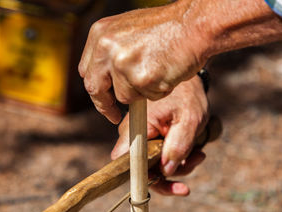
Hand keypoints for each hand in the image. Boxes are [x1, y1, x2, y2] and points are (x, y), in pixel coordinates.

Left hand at [78, 1, 207, 123]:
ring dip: (142, 93)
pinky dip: (158, 92)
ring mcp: (123, 64)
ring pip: (124, 97)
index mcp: (100, 34)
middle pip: (95, 88)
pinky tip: (167, 73)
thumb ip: (113, 52)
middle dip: (105, 105)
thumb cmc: (168, 28)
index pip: (87, 71)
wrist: (193, 25)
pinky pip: (146, 98)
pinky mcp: (141, 79)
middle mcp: (106, 48)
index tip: (104, 99)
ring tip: (159, 71)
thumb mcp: (129, 31)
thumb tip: (107, 77)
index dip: (97, 88)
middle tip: (114, 115)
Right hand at [111, 75, 208, 195]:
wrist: (189, 83)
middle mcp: (132, 136)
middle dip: (170, 174)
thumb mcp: (189, 120)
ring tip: (199, 154)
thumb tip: (166, 171)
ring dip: (179, 167)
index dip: (140, 177)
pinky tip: (195, 153)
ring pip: (154, 168)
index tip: (164, 182)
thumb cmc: (187, 97)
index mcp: (136, 128)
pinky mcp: (150, 142)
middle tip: (195, 162)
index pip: (124, 161)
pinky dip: (178, 161)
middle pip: (142, 170)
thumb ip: (178, 145)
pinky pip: (160, 161)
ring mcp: (140, 140)